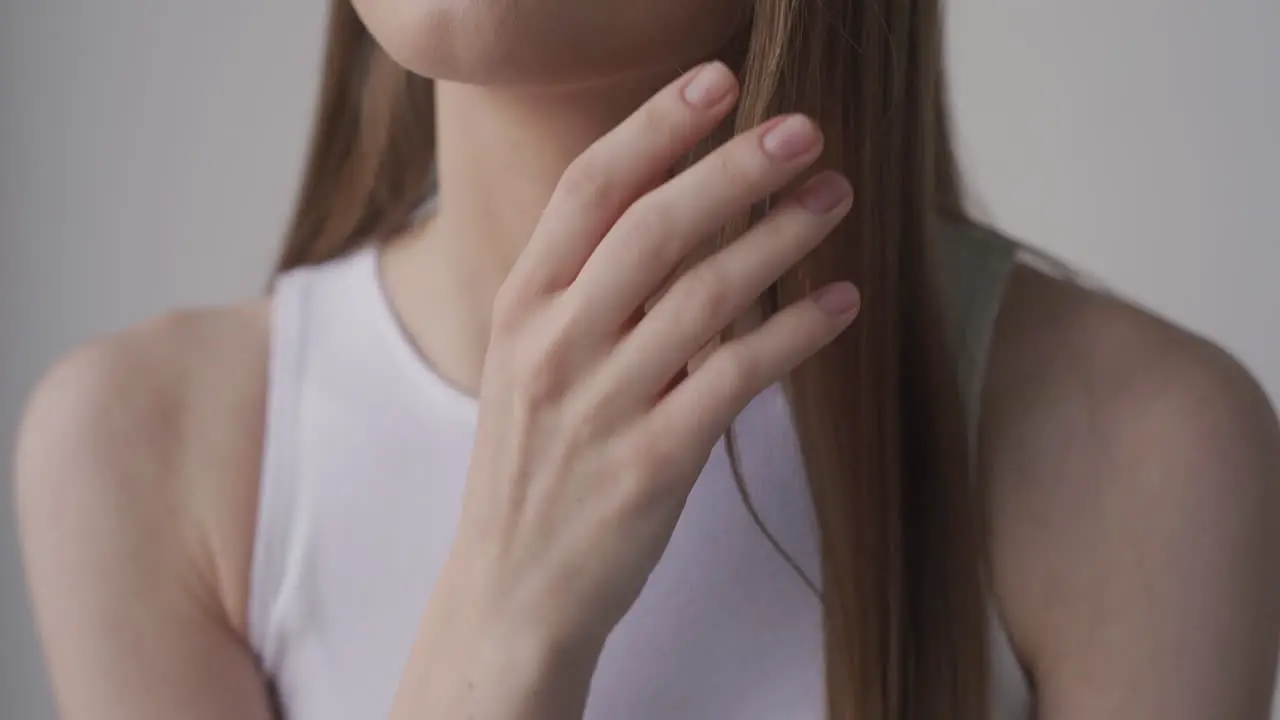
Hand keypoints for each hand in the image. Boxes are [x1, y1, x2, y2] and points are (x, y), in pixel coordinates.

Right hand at [445, 60, 858, 651]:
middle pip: (654, 227)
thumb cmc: (535, 464)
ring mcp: (602, 405)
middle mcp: (555, 344)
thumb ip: (586, 287)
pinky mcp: (653, 464)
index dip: (656, 125)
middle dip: (735, 168)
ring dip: (779, 238)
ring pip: (704, 295)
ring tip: (836, 199)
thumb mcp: (531, 362)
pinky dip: (795, 333)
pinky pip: (736, 378)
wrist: (514, 588)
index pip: (588, 188)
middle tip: (806, 130)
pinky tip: (839, 304)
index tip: (719, 79)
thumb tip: (678, 208)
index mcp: (521, 305)